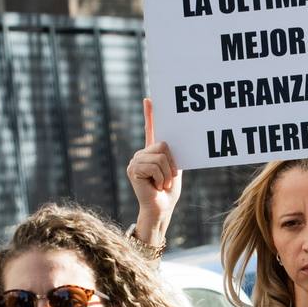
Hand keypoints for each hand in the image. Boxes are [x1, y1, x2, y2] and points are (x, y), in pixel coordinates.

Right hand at [126, 98, 181, 239]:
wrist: (162, 208)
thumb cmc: (169, 191)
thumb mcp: (174, 169)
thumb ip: (172, 154)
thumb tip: (173, 141)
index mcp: (152, 152)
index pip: (150, 129)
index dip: (150, 114)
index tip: (150, 98)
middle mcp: (141, 154)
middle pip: (163, 144)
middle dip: (172, 163)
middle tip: (169, 178)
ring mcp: (135, 160)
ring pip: (160, 156)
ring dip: (167, 173)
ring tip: (162, 183)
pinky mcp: (133, 169)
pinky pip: (154, 165)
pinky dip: (161, 177)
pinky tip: (156, 186)